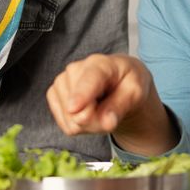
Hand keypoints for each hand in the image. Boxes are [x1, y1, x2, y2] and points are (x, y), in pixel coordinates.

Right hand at [45, 54, 177, 155]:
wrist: (117, 81)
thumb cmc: (127, 82)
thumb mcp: (136, 93)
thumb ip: (121, 106)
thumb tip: (107, 122)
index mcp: (100, 63)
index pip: (88, 80)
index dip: (80, 95)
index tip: (74, 108)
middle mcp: (75, 69)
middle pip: (79, 110)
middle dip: (97, 121)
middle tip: (111, 112)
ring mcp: (61, 81)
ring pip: (71, 120)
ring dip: (89, 124)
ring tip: (100, 109)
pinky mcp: (53, 94)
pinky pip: (65, 124)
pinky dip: (79, 126)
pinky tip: (88, 112)